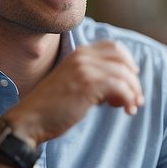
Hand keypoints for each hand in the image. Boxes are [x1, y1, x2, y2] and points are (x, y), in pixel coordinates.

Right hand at [13, 41, 144, 143]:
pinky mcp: (88, 84)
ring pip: (124, 74)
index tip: (131, 79)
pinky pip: (121, 87)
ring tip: (131, 108)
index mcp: (79, 53)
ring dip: (133, 92)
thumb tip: (121, 87)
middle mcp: (82, 56)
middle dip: (133, 79)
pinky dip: (128, 99)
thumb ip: (93, 78)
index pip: (114, 47)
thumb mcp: (73, 83)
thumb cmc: (51, 107)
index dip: (127, 62)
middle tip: (136, 98)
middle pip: (122, 58)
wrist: (30, 120)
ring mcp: (85, 68)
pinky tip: (125, 110)